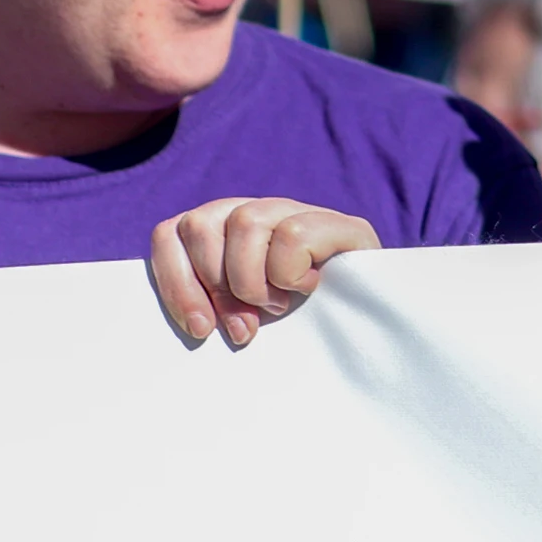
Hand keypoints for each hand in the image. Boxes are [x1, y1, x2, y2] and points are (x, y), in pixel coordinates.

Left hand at [150, 197, 378, 348]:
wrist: (373, 330)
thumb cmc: (294, 329)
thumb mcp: (240, 317)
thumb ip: (210, 305)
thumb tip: (192, 324)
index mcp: (217, 231)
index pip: (169, 234)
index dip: (175, 281)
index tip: (198, 328)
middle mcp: (250, 211)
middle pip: (198, 225)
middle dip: (216, 287)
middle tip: (244, 327)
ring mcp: (294, 212)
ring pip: (244, 223)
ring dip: (253, 280)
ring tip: (276, 304)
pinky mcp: (339, 224)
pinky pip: (293, 235)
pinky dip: (291, 271)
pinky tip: (308, 288)